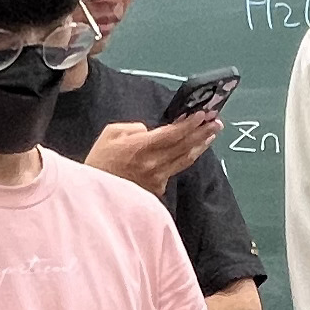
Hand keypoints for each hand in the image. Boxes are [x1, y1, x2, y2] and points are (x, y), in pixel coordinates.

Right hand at [81, 113, 218, 198]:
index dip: (190, 124)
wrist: (93, 195)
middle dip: (202, 132)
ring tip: (211, 134)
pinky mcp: (158, 189)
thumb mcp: (110, 134)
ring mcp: (157, 179)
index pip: (173, 134)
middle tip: (216, 121)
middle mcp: (153, 164)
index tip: (203, 115)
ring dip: (200, 145)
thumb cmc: (99, 161)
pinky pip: (174, 170)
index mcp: (141, 147)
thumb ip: (134, 128)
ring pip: (185, 160)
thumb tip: (151, 131)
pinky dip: (185, 157)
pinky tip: (193, 149)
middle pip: (184, 146)